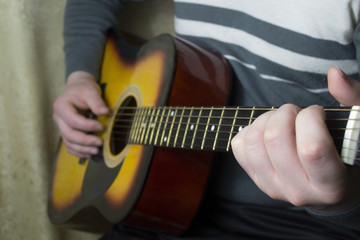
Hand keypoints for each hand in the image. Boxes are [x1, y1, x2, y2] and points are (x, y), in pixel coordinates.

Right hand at [53, 71, 108, 157]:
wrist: (78, 88)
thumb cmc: (83, 89)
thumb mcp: (90, 91)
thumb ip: (97, 102)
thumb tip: (105, 112)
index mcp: (61, 106)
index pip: (73, 120)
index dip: (87, 126)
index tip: (101, 126)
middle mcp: (58, 118)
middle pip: (68, 134)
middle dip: (84, 141)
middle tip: (100, 142)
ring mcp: (61, 126)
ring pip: (68, 142)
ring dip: (82, 149)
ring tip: (96, 151)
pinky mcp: (66, 132)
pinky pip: (69, 145)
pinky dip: (78, 152)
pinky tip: (88, 154)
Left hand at [231, 66, 359, 211]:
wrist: (329, 185)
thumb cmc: (346, 152)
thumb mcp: (356, 129)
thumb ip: (352, 99)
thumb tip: (334, 74)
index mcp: (331, 185)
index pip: (312, 149)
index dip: (311, 119)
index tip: (317, 112)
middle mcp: (299, 191)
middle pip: (275, 139)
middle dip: (286, 113)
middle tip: (298, 114)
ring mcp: (273, 186)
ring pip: (254, 141)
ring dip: (266, 119)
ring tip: (283, 120)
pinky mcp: (256, 179)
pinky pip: (239, 146)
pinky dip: (250, 130)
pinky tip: (268, 130)